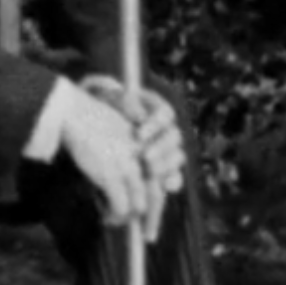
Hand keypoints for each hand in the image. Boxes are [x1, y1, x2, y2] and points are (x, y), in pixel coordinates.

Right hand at [49, 80, 155, 229]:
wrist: (78, 114)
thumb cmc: (93, 125)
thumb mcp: (118, 140)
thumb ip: (127, 160)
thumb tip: (125, 186)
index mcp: (148, 150)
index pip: (161, 182)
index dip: (158, 202)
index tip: (152, 219)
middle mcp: (143, 159)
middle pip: (155, 196)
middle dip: (152, 220)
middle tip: (149, 237)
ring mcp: (128, 168)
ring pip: (139, 205)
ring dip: (127, 218)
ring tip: (114, 222)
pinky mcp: (112, 176)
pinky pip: (120, 207)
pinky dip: (114, 216)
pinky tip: (106, 218)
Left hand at [87, 76, 186, 196]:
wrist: (109, 122)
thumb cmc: (112, 110)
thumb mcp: (116, 101)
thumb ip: (126, 99)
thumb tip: (133, 98)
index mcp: (159, 109)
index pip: (165, 114)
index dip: (155, 124)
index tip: (138, 135)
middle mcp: (167, 128)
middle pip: (173, 137)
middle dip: (161, 148)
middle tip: (146, 156)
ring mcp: (168, 148)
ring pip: (176, 156)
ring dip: (167, 165)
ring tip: (152, 172)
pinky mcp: (164, 166)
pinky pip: (175, 174)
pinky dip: (173, 180)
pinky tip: (166, 186)